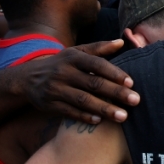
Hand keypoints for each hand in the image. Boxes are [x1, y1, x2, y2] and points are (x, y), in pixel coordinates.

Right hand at [19, 40, 138, 122]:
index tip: (131, 82)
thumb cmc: (61, 64)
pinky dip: (84, 117)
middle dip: (116, 92)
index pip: (97, 64)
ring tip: (123, 116)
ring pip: (83, 100)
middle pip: (93, 83)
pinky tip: (99, 121)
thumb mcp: (76, 52)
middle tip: (135, 101)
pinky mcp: (50, 104)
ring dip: (104, 108)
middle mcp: (64, 72)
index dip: (114, 73)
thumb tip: (121, 42)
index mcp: (73, 57)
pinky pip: (69, 112)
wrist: (28, 78)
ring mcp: (56, 89)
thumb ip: (99, 48)